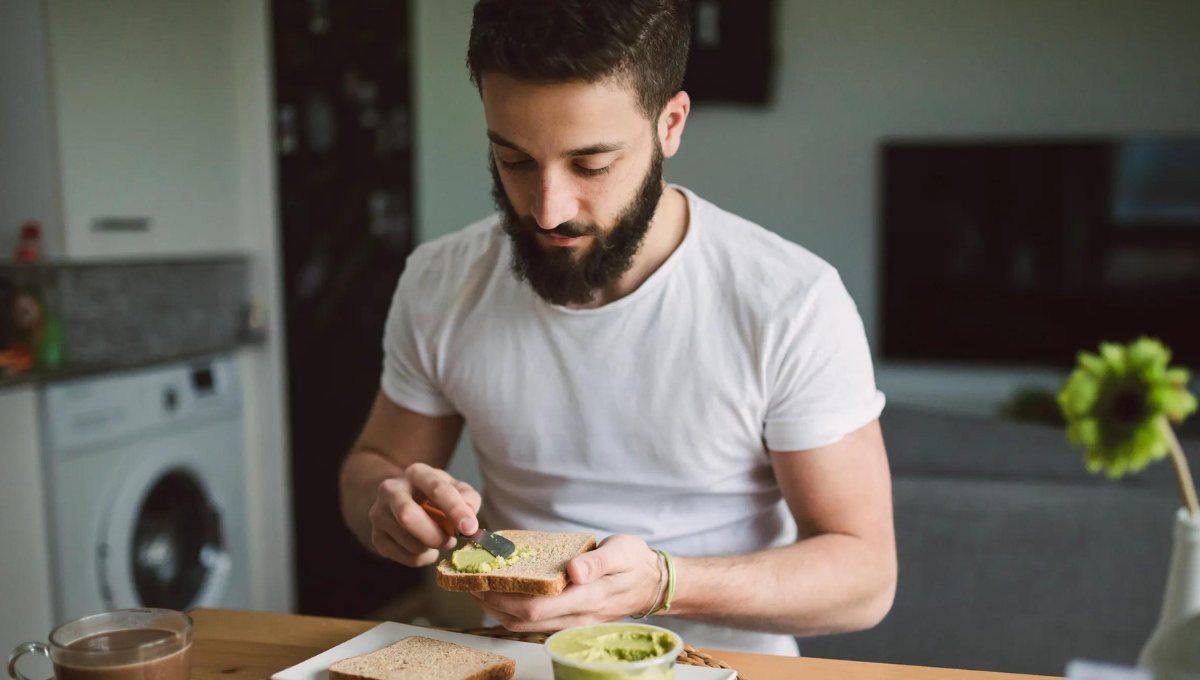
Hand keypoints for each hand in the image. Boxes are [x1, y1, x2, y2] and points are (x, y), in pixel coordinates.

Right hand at [368, 462, 480, 566]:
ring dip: (430, 548)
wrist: (401, 499)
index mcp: (417, 473)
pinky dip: (421, 558)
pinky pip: (403, 556)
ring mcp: (379, 513)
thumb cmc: (435, 495)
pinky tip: (424, 547)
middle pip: (407, 516)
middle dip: (434, 535)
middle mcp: (391, 489)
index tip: (469, 528)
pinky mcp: (376, 536)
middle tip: (450, 541)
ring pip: (408, 542)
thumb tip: (468, 523)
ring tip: (437, 541)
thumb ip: (468, 500)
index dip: (455, 510)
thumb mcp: (456, 489)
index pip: (436, 489)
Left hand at [472, 534, 662, 631]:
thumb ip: (598, 562)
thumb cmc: (635, 561)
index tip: (482, 581)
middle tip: (470, 583)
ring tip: (479, 589)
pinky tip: (503, 595)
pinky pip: (536, 622)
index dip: (505, 597)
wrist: (652, 582)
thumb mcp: (622, 551)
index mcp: (588, 598)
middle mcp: (577, 616)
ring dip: (499, 610)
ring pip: (527, 626)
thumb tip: (573, 572)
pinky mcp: (570, 619)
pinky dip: (514, 610)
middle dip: (493, 603)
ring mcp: (573, 622)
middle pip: (525, 620)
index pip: (537, 607)